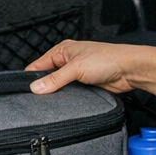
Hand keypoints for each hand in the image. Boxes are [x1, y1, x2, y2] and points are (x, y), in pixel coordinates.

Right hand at [26, 39, 146, 95]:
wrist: (129, 70)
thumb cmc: (107, 58)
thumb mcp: (76, 68)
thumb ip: (55, 79)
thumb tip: (36, 87)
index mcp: (63, 51)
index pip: (39, 64)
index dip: (32, 77)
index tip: (26, 90)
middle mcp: (68, 61)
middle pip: (48, 77)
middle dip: (44, 87)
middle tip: (38, 99)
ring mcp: (76, 74)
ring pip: (59, 87)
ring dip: (58, 94)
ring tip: (53, 101)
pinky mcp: (85, 85)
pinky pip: (70, 94)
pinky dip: (68, 98)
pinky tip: (66, 103)